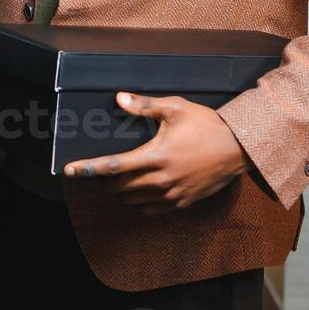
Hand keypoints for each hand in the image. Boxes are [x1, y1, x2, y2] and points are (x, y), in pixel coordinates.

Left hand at [63, 93, 250, 215]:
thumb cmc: (206, 125)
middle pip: (119, 188)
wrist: (239, 149)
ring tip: (118, 179)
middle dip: (104, 181)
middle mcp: (161, 180)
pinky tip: (140, 191)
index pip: (113, 166)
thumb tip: (119, 99)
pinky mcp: (182, 203)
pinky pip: (151, 210)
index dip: (88, 168)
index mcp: (156, 156)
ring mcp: (172, 195)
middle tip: (99, 171)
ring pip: (133, 201)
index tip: (69, 171)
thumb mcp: (175, 109)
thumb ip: (144, 106)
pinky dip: (139, 203)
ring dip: (120, 192)